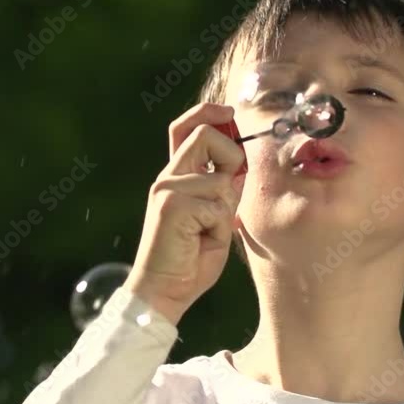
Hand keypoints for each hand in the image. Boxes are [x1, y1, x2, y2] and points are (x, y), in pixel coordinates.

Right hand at [125, 103, 245, 325]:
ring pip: (221, 180)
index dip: (207, 112)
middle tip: (230, 188)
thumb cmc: (190, 260)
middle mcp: (168, 177)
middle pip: (206, 135)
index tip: (228, 112)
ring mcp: (168, 189)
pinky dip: (220, 228)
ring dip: (226, 211)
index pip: (184, 127)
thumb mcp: (215, 218)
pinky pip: (218, 206)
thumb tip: (240, 167)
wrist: (163, 291)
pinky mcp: (173, 205)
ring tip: (208, 233)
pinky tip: (201, 242)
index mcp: (175, 176)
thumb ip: (223, 190)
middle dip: (232, 156)